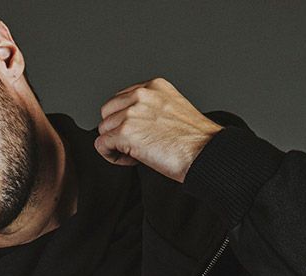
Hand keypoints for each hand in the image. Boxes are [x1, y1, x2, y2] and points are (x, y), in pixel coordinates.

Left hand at [95, 77, 223, 182]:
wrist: (204, 154)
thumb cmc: (195, 141)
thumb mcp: (173, 111)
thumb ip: (151, 109)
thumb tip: (132, 123)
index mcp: (153, 86)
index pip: (121, 100)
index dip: (126, 120)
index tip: (140, 134)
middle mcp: (141, 95)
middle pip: (108, 114)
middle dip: (117, 131)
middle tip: (137, 146)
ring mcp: (131, 113)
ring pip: (104, 130)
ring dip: (116, 145)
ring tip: (138, 154)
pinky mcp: (124, 132)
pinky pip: (101, 145)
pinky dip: (112, 156)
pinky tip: (131, 160)